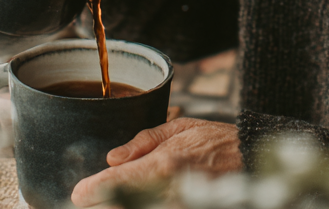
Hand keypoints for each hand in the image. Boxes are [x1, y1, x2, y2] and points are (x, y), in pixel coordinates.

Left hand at [71, 118, 241, 206]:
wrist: (250, 162)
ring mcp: (175, 207)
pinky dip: (140, 206)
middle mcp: (166, 192)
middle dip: (102, 202)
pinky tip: (136, 199)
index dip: (91, 190)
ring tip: (110, 199)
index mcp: (163, 164)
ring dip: (120, 205)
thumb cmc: (217, 141)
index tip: (79, 193)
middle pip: (120, 205)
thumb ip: (144, 141)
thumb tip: (113, 158)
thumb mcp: (180, 127)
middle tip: (90, 198)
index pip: (115, 183)